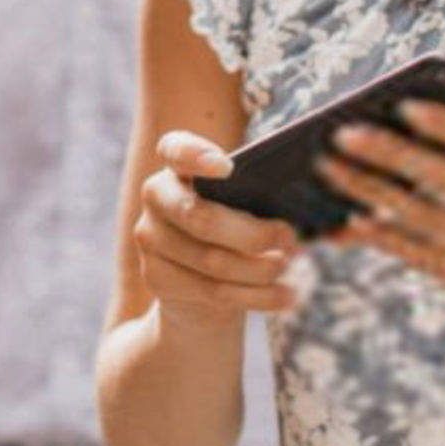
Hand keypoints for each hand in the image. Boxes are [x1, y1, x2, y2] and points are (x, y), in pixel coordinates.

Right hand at [130, 134, 301, 326]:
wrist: (200, 286)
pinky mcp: (156, 277)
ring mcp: (150, 237)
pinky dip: (258, 295)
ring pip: (213, 261)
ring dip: (261, 268)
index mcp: (178, 163)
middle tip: (290, 239)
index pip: (177, 150)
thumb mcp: (244, 204)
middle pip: (202, 217)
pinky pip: (213, 291)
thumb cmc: (235, 228)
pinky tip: (284, 295)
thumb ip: (258, 197)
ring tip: (288, 267)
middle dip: (254, 234)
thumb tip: (294, 219)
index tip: (227, 167)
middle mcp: (156, 195)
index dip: (197, 156)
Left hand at [324, 101, 444, 354]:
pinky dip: (393, 239)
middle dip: (388, 154)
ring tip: (332, 171)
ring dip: (373, 194)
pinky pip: (433, 261)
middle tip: (340, 133)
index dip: (444, 124)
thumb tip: (440, 140)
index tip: (402, 105)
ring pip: (428, 220)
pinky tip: (360, 222)